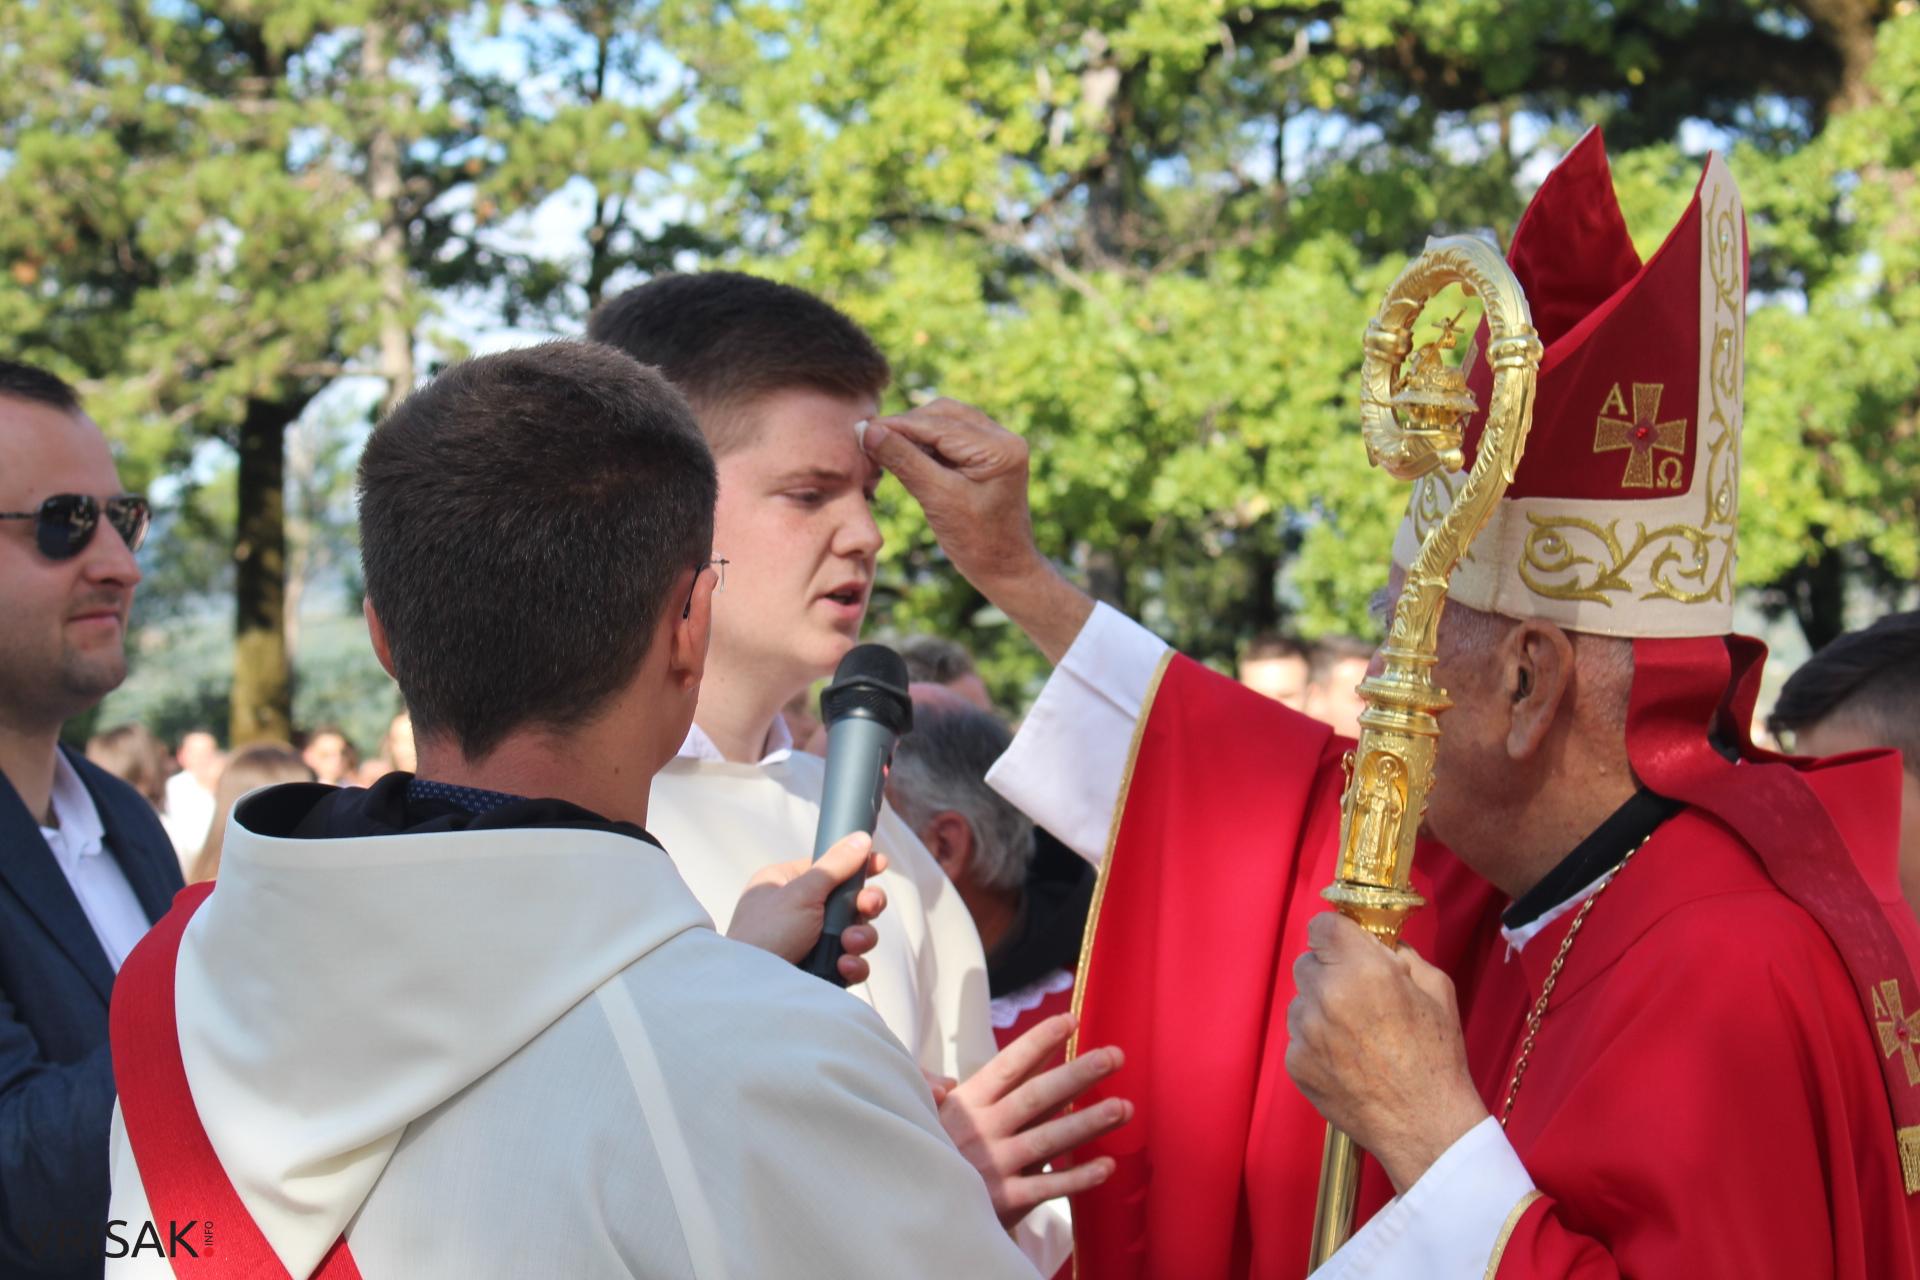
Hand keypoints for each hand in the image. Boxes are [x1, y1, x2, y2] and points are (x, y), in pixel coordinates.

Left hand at [728, 833, 888, 985]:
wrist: (752, 991)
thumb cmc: (765, 935)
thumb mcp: (801, 893)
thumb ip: (835, 866)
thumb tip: (860, 838)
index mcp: (786, 885)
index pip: (829, 868)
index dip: (856, 867)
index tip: (881, 864)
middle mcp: (798, 912)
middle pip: (848, 901)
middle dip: (864, 906)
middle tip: (869, 906)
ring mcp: (810, 942)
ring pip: (854, 932)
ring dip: (860, 937)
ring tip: (849, 943)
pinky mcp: (820, 969)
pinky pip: (850, 961)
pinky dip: (853, 964)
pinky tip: (844, 965)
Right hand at [859, 400, 1091, 663]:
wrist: (1004, 569)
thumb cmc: (976, 542)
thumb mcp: (937, 499)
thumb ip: (904, 461)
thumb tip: (868, 431)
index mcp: (999, 448)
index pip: (938, 424)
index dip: (897, 425)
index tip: (861, 429)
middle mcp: (1002, 438)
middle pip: (942, 415)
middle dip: (905, 425)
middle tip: (868, 437)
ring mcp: (996, 445)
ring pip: (944, 423)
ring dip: (913, 433)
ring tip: (881, 446)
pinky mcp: (986, 456)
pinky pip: (949, 438)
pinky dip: (924, 444)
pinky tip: (901, 455)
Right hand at [937, 1012, 1131, 1227]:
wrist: (919, 1209)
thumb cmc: (933, 1150)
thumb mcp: (925, 1114)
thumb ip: (935, 1089)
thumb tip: (948, 1083)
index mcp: (968, 1103)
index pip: (1009, 1065)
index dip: (1039, 1042)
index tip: (1070, 1021)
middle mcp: (983, 1130)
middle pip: (1037, 1097)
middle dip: (1078, 1074)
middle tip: (1115, 1055)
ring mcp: (994, 1166)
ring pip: (1049, 1140)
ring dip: (1089, 1123)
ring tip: (1124, 1107)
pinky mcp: (1004, 1201)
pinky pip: (1047, 1187)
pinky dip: (1078, 1178)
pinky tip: (1107, 1165)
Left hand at [1284, 911, 1488, 1193]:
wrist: (1425, 1126)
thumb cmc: (1437, 1058)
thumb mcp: (1437, 991)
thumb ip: (1401, 956)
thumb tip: (1376, 943)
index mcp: (1363, 971)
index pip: (1322, 926)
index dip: (1335, 934)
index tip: (1346, 946)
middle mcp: (1327, 995)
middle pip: (1306, 961)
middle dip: (1328, 971)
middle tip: (1356, 994)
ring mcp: (1306, 1031)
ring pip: (1300, 1001)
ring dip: (1319, 1007)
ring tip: (1355, 1035)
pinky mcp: (1296, 1062)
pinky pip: (1298, 1036)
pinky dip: (1316, 1042)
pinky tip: (1346, 1060)